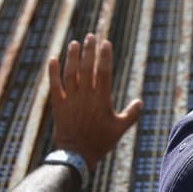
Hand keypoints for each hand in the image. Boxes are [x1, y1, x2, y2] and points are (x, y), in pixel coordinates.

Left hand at [49, 33, 142, 169]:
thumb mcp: (120, 129)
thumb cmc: (101, 142)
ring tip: (74, 43)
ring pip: (70, 72)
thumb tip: (139, 102)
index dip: (104, 56)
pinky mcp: (58, 105)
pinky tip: (53, 59)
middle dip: (89, 50)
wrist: (77, 155)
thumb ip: (131, 114)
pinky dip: (53, 71)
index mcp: (102, 99)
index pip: (103, 71)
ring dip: (72, 56)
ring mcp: (71, 99)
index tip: (105, 43)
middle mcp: (85, 96)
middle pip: (87, 67)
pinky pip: (54, 85)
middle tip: (90, 36)